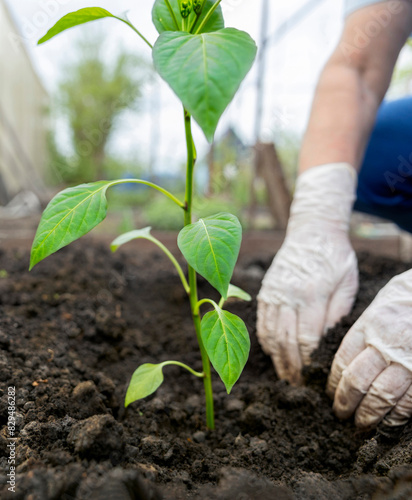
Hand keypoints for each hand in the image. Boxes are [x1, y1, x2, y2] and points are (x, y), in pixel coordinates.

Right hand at [257, 163, 357, 383]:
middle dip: (291, 367)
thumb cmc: (335, 257)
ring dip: (276, 359)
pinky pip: (261, 322)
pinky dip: (266, 341)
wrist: (311, 231)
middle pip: (285, 341)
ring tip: (285, 375)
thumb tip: (329, 343)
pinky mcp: (266, 291)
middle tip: (297, 385)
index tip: (313, 378)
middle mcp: (288, 295)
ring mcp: (273, 293)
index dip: (308, 362)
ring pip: (270, 334)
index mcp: (312, 293)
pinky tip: (274, 353)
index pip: (307, 338)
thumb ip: (338, 313)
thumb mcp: (347, 283)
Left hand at [327, 269, 411, 427]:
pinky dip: (396, 416)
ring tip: (360, 424)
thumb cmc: (406, 298)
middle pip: (356, 381)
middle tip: (340, 415)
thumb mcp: (378, 307)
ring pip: (380, 395)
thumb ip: (363, 332)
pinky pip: (408, 401)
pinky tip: (388, 423)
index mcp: (369, 325)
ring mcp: (407, 359)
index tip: (330, 394)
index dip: (333, 382)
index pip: (342, 360)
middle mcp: (385, 342)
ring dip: (368, 415)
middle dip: (345, 403)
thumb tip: (346, 361)